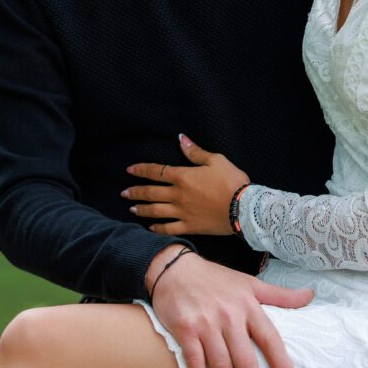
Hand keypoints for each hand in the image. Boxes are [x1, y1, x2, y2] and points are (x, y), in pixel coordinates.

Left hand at [123, 134, 248, 235]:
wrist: (243, 208)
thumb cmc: (231, 181)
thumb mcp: (215, 160)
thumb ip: (195, 152)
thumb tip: (181, 139)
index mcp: (182, 176)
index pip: (156, 171)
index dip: (141, 170)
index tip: (129, 170)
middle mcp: (178, 195)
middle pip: (151, 193)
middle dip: (135, 192)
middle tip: (123, 193)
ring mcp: (182, 213)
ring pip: (156, 211)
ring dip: (142, 210)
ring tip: (132, 209)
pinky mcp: (190, 227)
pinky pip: (169, 229)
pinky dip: (157, 228)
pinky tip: (150, 228)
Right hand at [144, 246, 313, 367]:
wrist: (175, 268)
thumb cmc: (216, 279)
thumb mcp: (250, 283)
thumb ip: (279, 295)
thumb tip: (310, 295)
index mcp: (248, 305)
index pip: (269, 338)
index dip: (280, 362)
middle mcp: (229, 316)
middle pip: (245, 358)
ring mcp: (206, 324)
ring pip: (221, 364)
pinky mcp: (185, 330)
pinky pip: (195, 361)